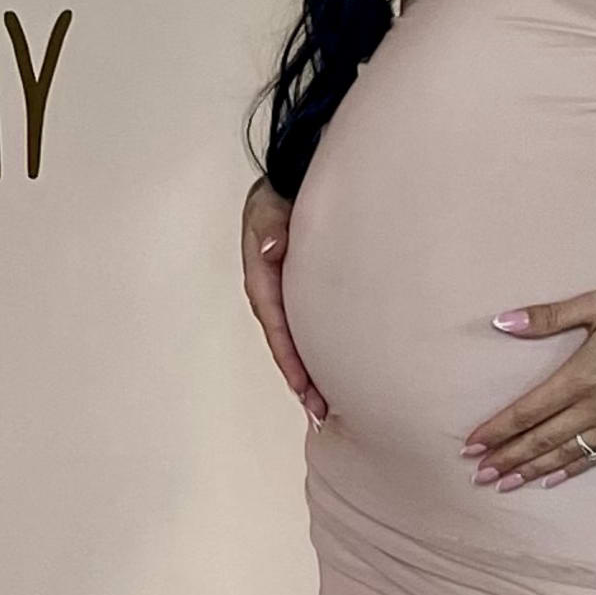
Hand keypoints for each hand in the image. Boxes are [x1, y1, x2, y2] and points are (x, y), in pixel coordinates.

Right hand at [241, 179, 326, 418]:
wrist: (289, 183)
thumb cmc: (278, 195)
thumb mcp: (267, 205)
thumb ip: (268, 224)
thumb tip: (269, 249)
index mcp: (262, 276)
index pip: (275, 323)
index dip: (289, 357)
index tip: (303, 386)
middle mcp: (271, 291)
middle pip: (286, 342)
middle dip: (300, 378)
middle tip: (321, 410)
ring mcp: (286, 294)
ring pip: (297, 339)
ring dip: (308, 372)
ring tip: (327, 406)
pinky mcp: (302, 294)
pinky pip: (308, 327)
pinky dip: (316, 353)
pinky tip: (333, 373)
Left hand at [465, 281, 595, 489]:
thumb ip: (548, 317)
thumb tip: (501, 321)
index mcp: (582, 376)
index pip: (527, 411)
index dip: (496, 431)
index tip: (469, 446)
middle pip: (540, 439)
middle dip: (506, 459)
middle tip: (477, 477)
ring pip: (567, 453)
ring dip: (532, 470)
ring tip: (504, 484)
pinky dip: (571, 469)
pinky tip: (551, 479)